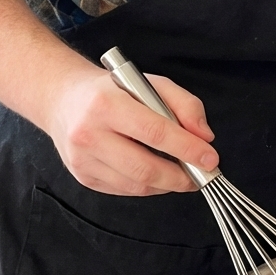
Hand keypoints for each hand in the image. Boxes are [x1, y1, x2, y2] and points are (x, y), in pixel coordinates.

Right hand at [44, 65, 218, 195]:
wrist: (64, 100)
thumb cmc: (113, 91)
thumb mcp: (151, 84)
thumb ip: (184, 105)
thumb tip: (204, 137)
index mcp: (106, 104)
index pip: (155, 132)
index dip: (187, 149)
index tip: (211, 158)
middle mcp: (89, 134)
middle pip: (145, 167)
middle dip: (181, 177)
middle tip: (202, 174)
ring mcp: (82, 159)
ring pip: (136, 185)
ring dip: (168, 184)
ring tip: (184, 175)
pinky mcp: (83, 176)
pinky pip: (125, 190)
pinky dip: (149, 186)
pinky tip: (159, 174)